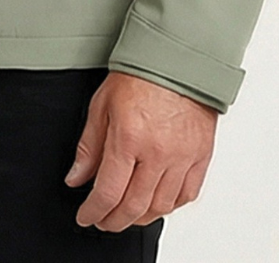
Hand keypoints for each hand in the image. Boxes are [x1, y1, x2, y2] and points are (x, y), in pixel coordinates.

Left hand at [64, 70, 216, 230]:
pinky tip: (156, 202)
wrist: (177, 58)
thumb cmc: (140, 75)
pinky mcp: (201, 156)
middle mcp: (158, 152)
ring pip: (161, 207)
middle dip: (113, 220)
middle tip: (103, 219)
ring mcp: (182, 157)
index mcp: (129, 138)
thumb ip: (89, 146)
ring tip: (126, 213)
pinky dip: (169, 205)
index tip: (86, 216)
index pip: (108, 192)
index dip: (93, 211)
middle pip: (134, 207)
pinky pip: (186, 195)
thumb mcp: (102, 104)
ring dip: (140, 217)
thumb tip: (76, 178)